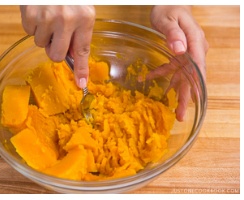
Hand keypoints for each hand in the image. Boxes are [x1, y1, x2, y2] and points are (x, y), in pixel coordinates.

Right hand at [20, 5, 95, 88]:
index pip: (82, 50)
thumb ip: (79, 32)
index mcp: (85, 17)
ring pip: (40, 43)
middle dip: (54, 49)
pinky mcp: (30, 15)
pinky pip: (29, 32)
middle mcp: (67, 19)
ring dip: (43, 33)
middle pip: (56, 55)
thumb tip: (73, 57)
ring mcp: (47, 17)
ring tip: (47, 15)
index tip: (81, 84)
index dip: (81, 69)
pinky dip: (32, 23)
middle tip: (55, 36)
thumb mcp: (81, 9)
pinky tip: (38, 10)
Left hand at [149, 6, 208, 120]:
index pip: (198, 66)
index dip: (195, 84)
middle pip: (193, 76)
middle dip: (187, 96)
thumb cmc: (169, 8)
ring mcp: (188, 52)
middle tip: (180, 115)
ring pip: (185, 76)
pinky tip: (148, 79)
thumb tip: (180, 50)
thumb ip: (173, 34)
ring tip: (174, 112)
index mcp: (195, 41)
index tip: (192, 101)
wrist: (171, 2)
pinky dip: (163, 75)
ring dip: (178, 92)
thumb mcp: (168, 19)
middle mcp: (195, 49)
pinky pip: (173, 68)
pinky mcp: (180, 53)